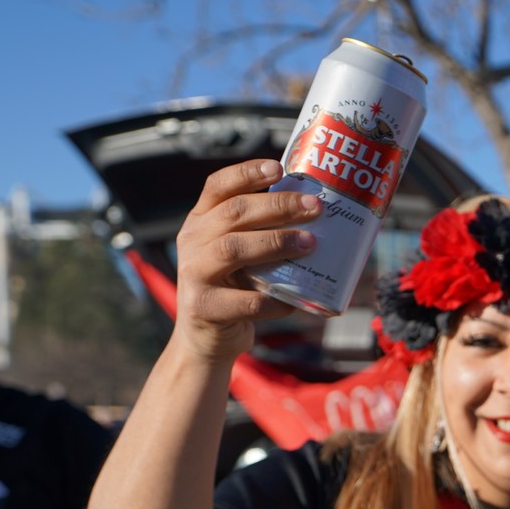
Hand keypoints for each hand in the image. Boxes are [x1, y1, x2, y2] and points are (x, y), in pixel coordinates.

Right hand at [172, 159, 321, 361]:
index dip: (247, 174)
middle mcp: (192, 242)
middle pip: (234, 213)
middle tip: (315, 207)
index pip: (218, 186)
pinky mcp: (205, 308)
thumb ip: (259, 234)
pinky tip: (297, 299)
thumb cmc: (233, 290)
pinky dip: (276, 300)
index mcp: (200, 222)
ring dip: (276, 243)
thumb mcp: (238, 256)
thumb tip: (317, 215)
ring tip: (310, 243)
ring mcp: (195, 275)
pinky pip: (247, 302)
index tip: (279, 167)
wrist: (206, 340)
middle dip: (278, 206)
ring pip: (234, 249)